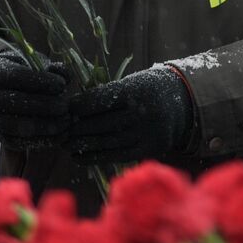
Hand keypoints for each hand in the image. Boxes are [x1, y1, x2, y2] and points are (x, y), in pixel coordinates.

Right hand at [0, 50, 69, 149]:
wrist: (0, 92)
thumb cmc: (24, 74)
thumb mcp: (33, 64)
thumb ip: (52, 68)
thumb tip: (65, 76)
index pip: (17, 76)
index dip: (42, 81)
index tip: (62, 84)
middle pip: (17, 102)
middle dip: (46, 105)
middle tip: (66, 105)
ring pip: (18, 125)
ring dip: (46, 125)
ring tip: (67, 120)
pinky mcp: (0, 137)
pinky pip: (21, 143)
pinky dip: (44, 141)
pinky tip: (62, 134)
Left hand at [68, 65, 192, 166]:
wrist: (182, 104)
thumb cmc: (147, 91)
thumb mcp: (131, 84)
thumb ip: (107, 96)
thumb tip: (73, 110)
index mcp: (136, 91)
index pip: (99, 100)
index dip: (78, 106)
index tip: (65, 109)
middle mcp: (142, 113)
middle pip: (100, 123)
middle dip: (76, 127)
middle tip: (60, 131)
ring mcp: (146, 133)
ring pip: (106, 141)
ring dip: (82, 144)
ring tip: (66, 145)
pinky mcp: (148, 149)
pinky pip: (116, 155)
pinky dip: (94, 157)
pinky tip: (78, 157)